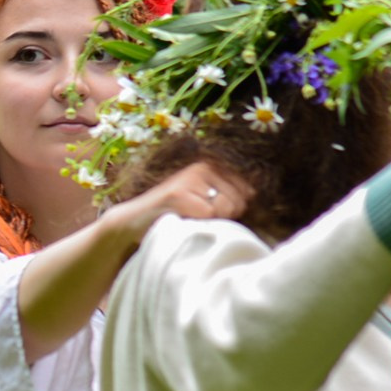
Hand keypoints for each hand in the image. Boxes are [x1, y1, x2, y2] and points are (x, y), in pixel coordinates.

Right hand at [99, 161, 251, 253]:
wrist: (136, 221)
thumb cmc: (174, 215)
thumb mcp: (203, 199)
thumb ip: (228, 194)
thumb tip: (253, 192)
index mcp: (210, 167)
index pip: (247, 190)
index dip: (235, 208)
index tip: (210, 212)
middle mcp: (202, 168)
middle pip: (239, 200)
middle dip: (225, 215)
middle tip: (199, 217)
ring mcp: (190, 179)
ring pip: (226, 207)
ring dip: (212, 220)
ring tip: (190, 218)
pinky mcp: (180, 193)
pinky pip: (209, 215)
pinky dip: (198, 224)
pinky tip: (182, 220)